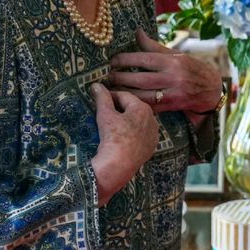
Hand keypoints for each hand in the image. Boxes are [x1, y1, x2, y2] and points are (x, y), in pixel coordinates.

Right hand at [90, 83, 158, 204]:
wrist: (119, 165)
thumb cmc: (113, 136)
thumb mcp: (105, 115)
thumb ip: (102, 98)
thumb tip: (96, 84)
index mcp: (142, 108)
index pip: (125, 96)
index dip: (111, 95)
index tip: (100, 98)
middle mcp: (152, 119)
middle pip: (133, 108)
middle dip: (120, 108)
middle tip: (105, 111)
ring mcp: (153, 134)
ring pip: (138, 122)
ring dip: (127, 120)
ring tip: (113, 124)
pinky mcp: (151, 147)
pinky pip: (141, 135)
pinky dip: (133, 133)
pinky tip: (123, 137)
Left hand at [109, 29, 223, 113]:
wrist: (211, 89)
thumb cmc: (191, 68)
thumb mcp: (176, 54)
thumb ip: (154, 46)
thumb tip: (137, 32)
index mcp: (173, 61)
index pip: (145, 58)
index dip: (126, 59)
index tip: (113, 60)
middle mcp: (173, 77)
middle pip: (141, 78)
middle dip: (122, 77)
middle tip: (108, 76)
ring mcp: (173, 93)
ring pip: (143, 95)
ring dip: (125, 92)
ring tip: (112, 89)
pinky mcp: (172, 107)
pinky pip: (149, 106)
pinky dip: (136, 103)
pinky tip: (124, 100)